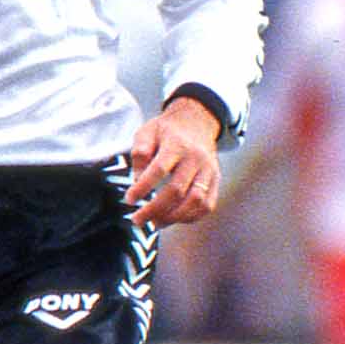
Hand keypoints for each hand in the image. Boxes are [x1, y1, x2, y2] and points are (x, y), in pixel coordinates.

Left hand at [126, 96, 222, 227]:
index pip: (159, 170)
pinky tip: (173, 219)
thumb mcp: (148, 131)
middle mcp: (196, 158)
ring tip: (154, 223)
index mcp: (176, 144)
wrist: (197, 121)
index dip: (143, 188)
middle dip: (154, 209)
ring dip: (173, 217)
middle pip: (177, 190)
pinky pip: (207, 205)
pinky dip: (190, 217)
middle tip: (137, 219)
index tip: (129, 200)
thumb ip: (140, 153)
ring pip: (195, 201)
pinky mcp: (215, 180)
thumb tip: (137, 180)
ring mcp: (209, 170)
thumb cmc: (166, 130)